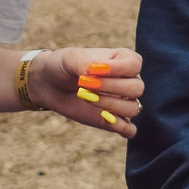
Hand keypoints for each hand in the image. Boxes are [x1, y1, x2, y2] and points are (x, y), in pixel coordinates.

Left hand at [24, 48, 143, 139]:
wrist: (51, 84)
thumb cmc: (64, 66)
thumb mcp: (71, 59)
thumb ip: (85, 63)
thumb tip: (97, 75)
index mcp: (123, 60)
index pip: (134, 64)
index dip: (117, 68)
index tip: (93, 69)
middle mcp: (128, 81)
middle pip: (137, 88)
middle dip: (111, 87)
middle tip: (85, 84)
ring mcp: (122, 102)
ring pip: (133, 108)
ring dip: (110, 105)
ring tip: (86, 97)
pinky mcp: (113, 121)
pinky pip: (129, 129)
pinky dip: (120, 126)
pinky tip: (103, 118)